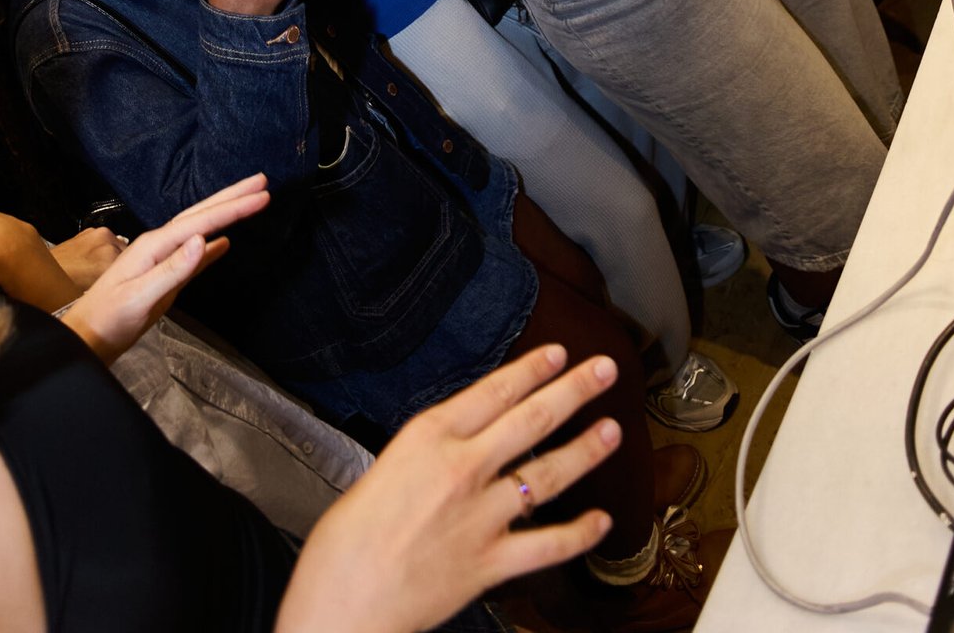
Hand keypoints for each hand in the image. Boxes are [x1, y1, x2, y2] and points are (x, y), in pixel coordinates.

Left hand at [61, 175, 270, 362]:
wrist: (87, 339)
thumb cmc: (109, 319)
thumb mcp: (140, 297)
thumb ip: (172, 270)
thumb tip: (204, 240)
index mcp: (154, 245)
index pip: (200, 221)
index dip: (232, 207)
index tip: (262, 194)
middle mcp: (159, 245)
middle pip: (201, 214)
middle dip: (232, 197)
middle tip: (262, 181)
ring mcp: (162, 259)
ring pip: (200, 229)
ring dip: (225, 214)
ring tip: (250, 200)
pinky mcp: (164, 277)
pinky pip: (194, 254)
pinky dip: (212, 245)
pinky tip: (224, 242)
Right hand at [274, 343, 619, 632]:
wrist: (341, 600)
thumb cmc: (345, 542)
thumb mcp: (382, 469)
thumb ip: (427, 456)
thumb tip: (455, 448)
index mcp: (427, 438)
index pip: (494, 391)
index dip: (532, 369)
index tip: (559, 354)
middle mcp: (461, 468)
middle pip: (530, 419)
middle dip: (573, 391)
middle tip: (604, 371)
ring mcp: (480, 516)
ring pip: (547, 475)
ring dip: (584, 451)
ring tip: (612, 430)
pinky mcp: (490, 563)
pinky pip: (547, 545)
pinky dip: (579, 534)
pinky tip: (601, 522)